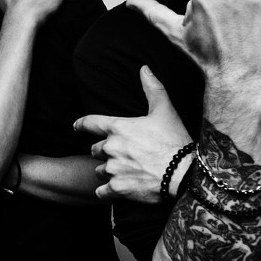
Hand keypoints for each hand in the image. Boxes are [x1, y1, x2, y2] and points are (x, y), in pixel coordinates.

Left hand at [73, 67, 192, 202]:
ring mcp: (112, 169)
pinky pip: (102, 192)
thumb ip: (152, 89)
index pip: (90, 123)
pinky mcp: (117, 189)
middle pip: (95, 150)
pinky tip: (117, 191)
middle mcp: (110, 148)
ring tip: (124, 173)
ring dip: (107, 172)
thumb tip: (144, 68)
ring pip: (99, 171)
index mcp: (118, 127)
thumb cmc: (175, 141)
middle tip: (122, 155)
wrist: (184, 174)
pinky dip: (107, 192)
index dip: (81, 124)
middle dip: (105, 152)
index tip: (76, 127)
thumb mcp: (165, 111)